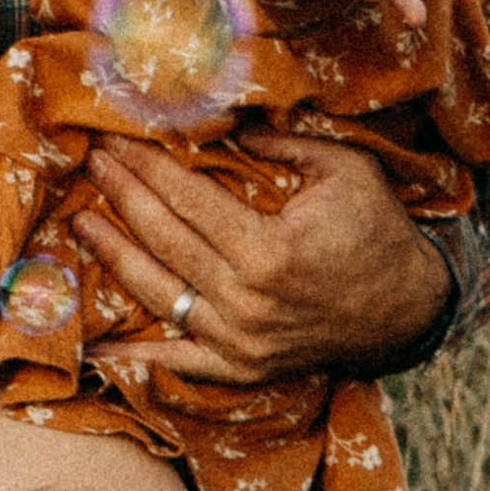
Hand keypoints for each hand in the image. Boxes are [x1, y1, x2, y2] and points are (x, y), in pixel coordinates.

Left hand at [79, 128, 448, 384]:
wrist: (408, 309)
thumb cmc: (378, 231)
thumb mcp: (345, 171)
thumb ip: (284, 144)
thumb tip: (223, 122)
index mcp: (270, 250)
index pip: (187, 199)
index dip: (145, 166)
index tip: (113, 139)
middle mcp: (247, 300)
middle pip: (164, 239)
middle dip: (121, 196)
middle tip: (90, 163)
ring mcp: (240, 340)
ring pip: (158, 293)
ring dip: (113, 256)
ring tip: (81, 222)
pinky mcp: (241, 368)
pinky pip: (178, 362)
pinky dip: (135, 358)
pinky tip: (92, 349)